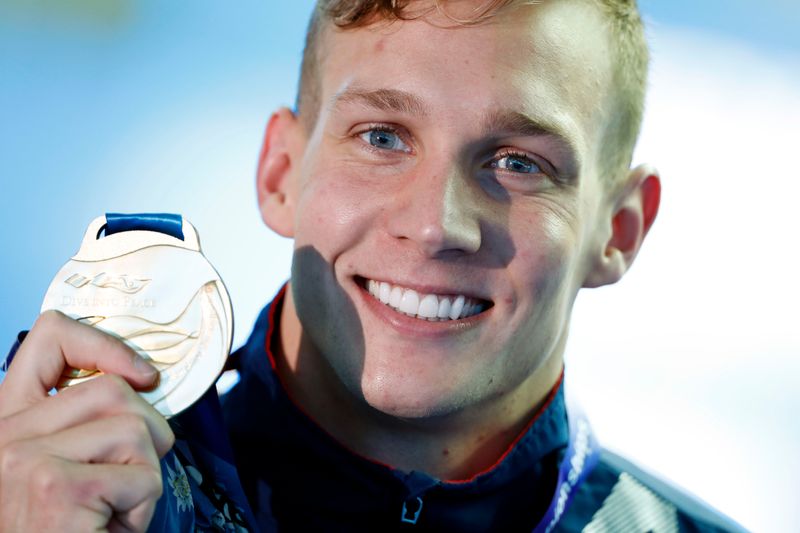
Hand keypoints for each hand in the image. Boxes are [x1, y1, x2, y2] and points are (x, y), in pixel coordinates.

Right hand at [0, 310, 174, 531]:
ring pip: (135, 429)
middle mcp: (7, 436)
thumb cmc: (63, 527)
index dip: (104, 343)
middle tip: (129, 479)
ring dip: (144, 474)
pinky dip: (144, 505)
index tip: (143, 374)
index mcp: (8, 424)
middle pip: (113, 389)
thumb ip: (81, 423)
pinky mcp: (56, 487)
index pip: (48, 340)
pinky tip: (109, 527)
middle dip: (146, 432)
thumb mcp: (62, 469)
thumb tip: (140, 381)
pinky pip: (142, 474)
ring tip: (113, 509)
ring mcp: (25, 459)